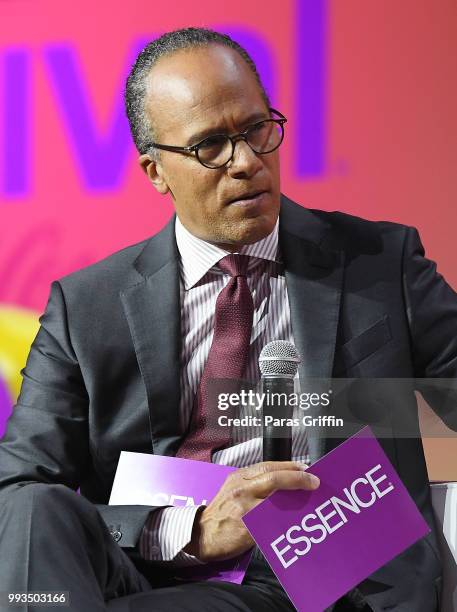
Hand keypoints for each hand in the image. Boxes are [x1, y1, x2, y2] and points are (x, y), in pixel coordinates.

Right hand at [184, 461, 319, 561]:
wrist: (201, 535)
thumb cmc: (221, 513)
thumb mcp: (233, 490)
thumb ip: (254, 484)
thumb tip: (283, 483)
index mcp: (239, 477)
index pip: (268, 466)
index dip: (290, 467)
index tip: (305, 468)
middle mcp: (241, 489)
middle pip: (273, 477)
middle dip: (297, 478)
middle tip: (313, 481)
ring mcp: (244, 508)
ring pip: (275, 499)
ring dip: (295, 498)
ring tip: (309, 499)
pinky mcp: (247, 527)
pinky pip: (271, 521)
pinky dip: (284, 519)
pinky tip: (295, 519)